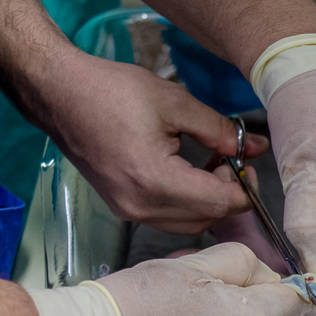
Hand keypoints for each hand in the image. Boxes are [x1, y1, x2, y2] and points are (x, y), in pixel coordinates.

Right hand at [45, 50, 268, 233]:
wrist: (61, 95)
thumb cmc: (112, 92)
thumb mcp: (175, 103)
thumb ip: (219, 130)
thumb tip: (254, 147)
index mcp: (154, 180)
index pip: (218, 203)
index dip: (244, 188)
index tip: (247, 163)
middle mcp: (140, 206)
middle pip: (206, 219)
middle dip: (228, 194)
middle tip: (231, 160)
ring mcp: (128, 211)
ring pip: (188, 223)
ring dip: (208, 200)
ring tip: (211, 165)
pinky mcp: (122, 207)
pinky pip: (167, 217)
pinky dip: (187, 202)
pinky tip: (189, 172)